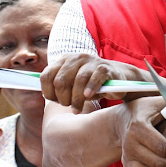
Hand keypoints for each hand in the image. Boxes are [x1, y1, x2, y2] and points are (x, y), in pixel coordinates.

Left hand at [40, 54, 154, 112]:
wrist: (119, 79)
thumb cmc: (91, 84)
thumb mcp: (73, 84)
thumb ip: (60, 87)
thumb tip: (46, 95)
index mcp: (64, 60)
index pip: (46, 76)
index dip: (48, 92)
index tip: (56, 101)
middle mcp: (76, 58)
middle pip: (60, 80)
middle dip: (63, 98)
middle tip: (70, 106)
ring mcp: (91, 61)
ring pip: (78, 81)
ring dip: (76, 99)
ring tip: (78, 109)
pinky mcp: (105, 67)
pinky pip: (94, 78)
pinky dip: (90, 89)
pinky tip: (90, 97)